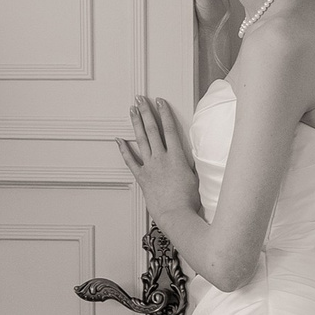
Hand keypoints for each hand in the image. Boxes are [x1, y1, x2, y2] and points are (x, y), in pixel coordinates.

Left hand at [116, 97, 198, 222]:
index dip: (164, 113)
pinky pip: (130, 160)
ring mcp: (150, 167)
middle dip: (146, 112)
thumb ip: (191, 162)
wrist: (176, 215)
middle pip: (152, 130)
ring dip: (136, 124)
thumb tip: (192, 153)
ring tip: (132, 111)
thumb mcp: (196, 177)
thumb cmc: (189, 200)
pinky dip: (124, 149)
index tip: (160, 101)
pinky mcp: (142, 177)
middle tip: (140, 99)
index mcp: (177, 156)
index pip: (170, 128)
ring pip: (141, 140)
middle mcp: (161, 158)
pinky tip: (119, 140)